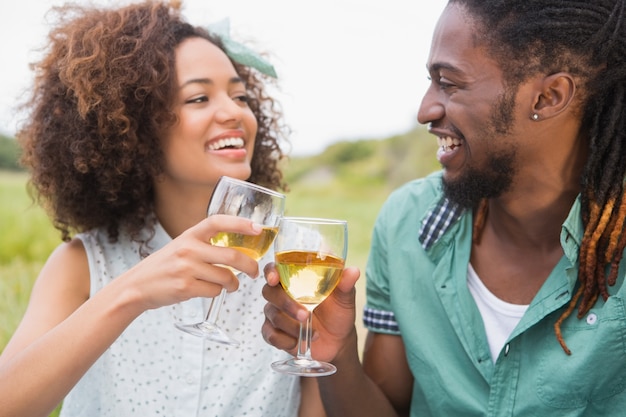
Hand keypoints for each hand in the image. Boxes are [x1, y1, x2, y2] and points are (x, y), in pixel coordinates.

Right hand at [119, 214, 261, 310]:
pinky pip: (214, 291)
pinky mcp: (185, 287)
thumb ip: (204, 244)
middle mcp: (188, 249)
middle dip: (250, 266)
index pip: (218, 222)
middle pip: (232, 256)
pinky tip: (208, 290)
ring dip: (232, 284)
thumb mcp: (181, 246)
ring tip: (230, 285)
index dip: (240, 223)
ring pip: (226, 277)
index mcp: (189, 235)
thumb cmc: (164, 266)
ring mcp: (186, 269)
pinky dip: (217, 292)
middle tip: (255, 272)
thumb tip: (238, 250)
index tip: (258, 228)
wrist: (136, 287)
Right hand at [261, 263, 359, 361]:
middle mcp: (280, 295)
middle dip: (286, 304)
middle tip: (305, 315)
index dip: (270, 271)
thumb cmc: (337, 313)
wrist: (338, 342)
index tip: (274, 278)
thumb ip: (345, 284)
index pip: (274, 269)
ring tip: (313, 333)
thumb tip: (353, 271)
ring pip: (273, 316)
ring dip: (292, 326)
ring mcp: (275, 314)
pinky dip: (286, 340)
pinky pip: (271, 335)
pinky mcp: (274, 333)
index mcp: (294, 280)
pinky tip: (301, 341)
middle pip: (269, 292)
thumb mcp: (344, 299)